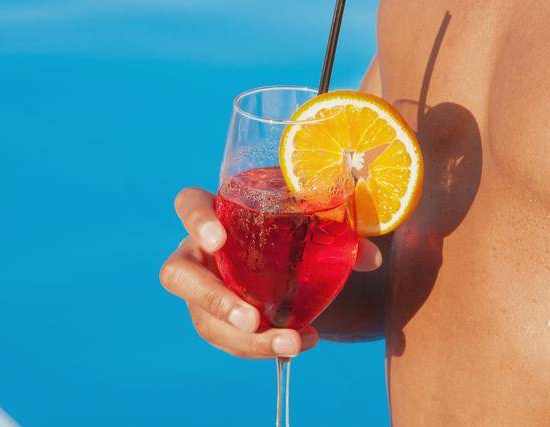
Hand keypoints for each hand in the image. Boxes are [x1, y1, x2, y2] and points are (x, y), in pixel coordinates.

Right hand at [159, 186, 382, 357]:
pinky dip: (262, 347)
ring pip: (204, 320)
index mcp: (216, 211)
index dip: (195, 220)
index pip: (188, 203)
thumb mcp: (312, 220)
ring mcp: (204, 290)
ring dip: (245, 340)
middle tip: (251, 319)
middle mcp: (199, 252)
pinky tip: (298, 344)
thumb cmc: (293, 223)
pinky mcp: (219, 320)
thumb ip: (338, 233)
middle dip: (213, 300)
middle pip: (178, 275)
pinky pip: (230, 340)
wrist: (290, 250)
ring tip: (290, 344)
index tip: (218, 239)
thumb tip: (371, 258)